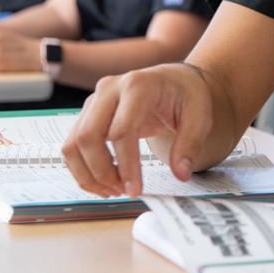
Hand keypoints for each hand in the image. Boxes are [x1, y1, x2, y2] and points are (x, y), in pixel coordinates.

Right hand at [61, 63, 212, 198]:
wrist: (175, 80)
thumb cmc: (185, 94)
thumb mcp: (199, 116)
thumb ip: (190, 145)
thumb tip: (180, 173)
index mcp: (138, 85)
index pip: (122, 130)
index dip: (125, 164)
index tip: (134, 190)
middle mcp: (110, 89)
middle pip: (88, 136)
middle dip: (101, 172)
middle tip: (124, 192)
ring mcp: (95, 101)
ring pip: (74, 143)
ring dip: (88, 174)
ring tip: (114, 190)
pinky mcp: (87, 114)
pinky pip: (74, 145)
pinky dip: (82, 169)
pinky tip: (104, 182)